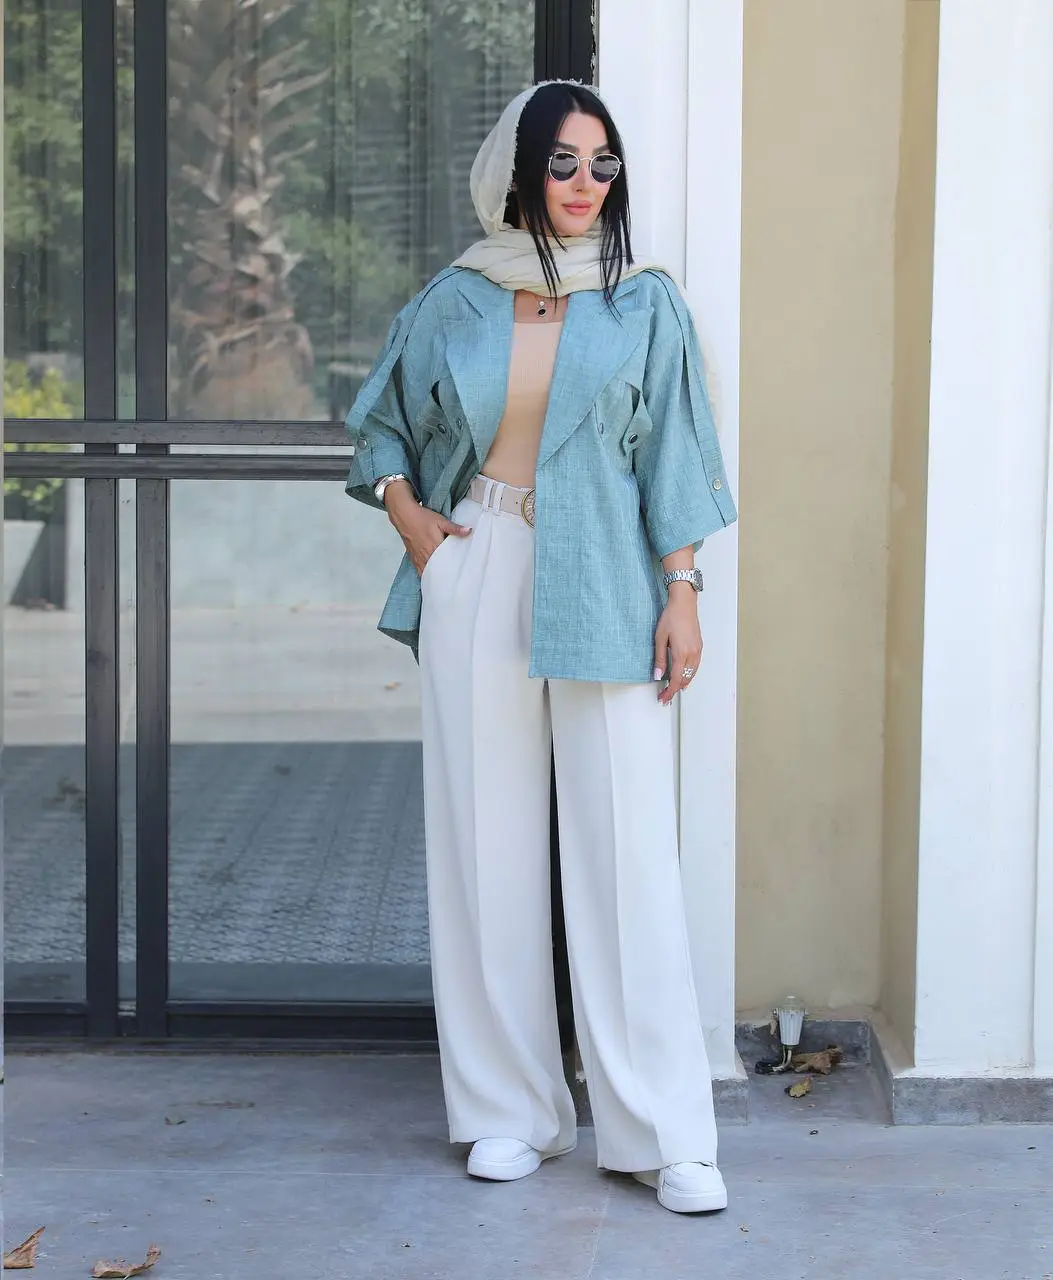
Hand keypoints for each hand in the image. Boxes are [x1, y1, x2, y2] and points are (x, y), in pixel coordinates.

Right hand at [385, 483, 470, 574]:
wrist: (405, 516)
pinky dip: (426, 575)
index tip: (461, 573)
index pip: (447, 562)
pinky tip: (431, 579)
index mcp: (435, 547)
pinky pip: (420, 571)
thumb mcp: (441, 521)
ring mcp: (419, 558)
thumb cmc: (423, 518)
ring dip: (436, 576)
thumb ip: (455, 528)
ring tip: (445, 583)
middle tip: (455, 579)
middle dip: (446, 575)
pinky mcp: (414, 558)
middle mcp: (426, 555)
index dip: (454, 569)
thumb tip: (469, 531)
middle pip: (438, 570)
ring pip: (429, 572)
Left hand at [653, 584, 702, 704]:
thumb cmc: (671, 617)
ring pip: (692, 674)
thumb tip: (657, 675)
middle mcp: (692, 654)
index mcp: (681, 654)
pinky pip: (695, 666)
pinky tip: (684, 676)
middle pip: (685, 679)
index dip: (669, 691)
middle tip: (665, 696)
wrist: (684, 603)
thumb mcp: (660, 639)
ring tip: (674, 689)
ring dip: (683, 683)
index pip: (675, 679)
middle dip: (675, 690)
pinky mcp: (699, 646)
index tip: (663, 698)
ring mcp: (698, 650)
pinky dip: (689, 675)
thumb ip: (660, 659)